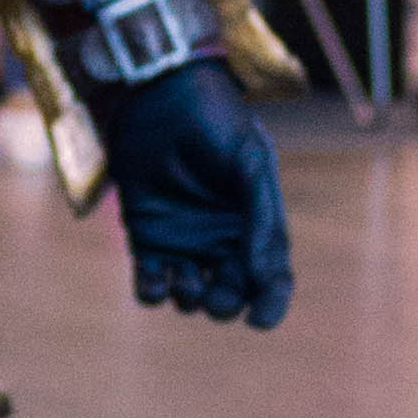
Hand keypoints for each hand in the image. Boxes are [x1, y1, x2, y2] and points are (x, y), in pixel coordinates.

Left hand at [106, 57, 292, 329]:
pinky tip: (156, 282)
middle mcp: (222, 241)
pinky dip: (153, 292)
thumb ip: (261, 218)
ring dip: (190, 300)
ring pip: (190, 297)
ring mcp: (183, 243)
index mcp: (255, 226)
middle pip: (230, 294)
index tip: (261, 321)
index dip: (270, 304)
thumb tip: (265, 275)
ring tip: (186, 281)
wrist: (160, 96)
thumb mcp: (250, 164)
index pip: (271, 278)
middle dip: (226, 304)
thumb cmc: (215, 123)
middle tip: (216, 294)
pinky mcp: (146, 239)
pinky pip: (150, 283)